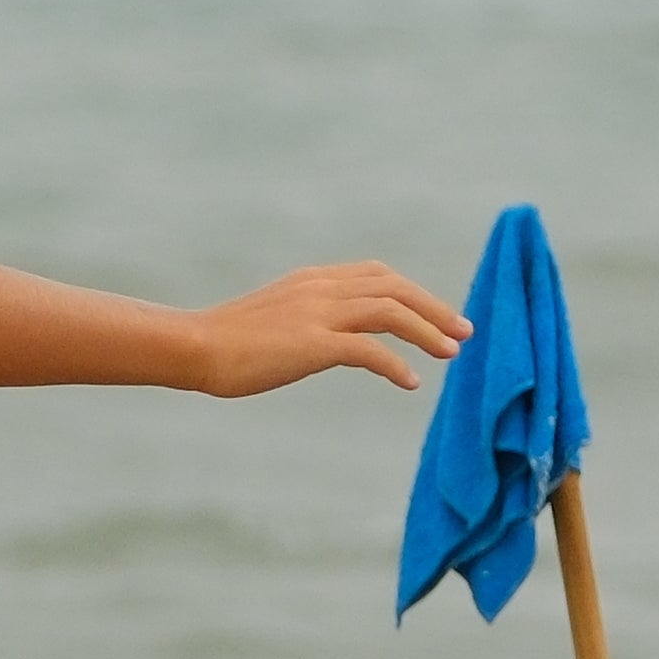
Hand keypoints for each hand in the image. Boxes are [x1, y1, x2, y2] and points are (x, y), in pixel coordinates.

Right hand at [187, 261, 465, 396]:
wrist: (194, 346)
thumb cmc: (225, 342)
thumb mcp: (275, 320)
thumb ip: (307, 320)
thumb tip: (329, 341)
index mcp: (313, 281)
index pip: (378, 275)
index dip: (414, 293)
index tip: (436, 314)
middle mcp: (322, 288)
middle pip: (395, 287)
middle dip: (435, 308)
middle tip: (463, 332)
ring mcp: (318, 313)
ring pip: (392, 311)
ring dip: (427, 331)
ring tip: (451, 354)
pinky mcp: (313, 342)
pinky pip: (370, 349)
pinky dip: (396, 365)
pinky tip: (410, 382)